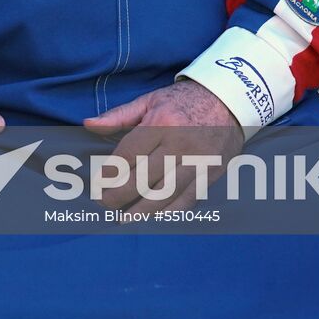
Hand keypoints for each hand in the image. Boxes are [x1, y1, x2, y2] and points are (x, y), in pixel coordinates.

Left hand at [83, 80, 242, 215]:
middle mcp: (180, 144)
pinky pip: (187, 199)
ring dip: (141, 210)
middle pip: (144, 178)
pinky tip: (153, 216)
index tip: (99, 183)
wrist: (229, 100)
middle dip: (120, 195)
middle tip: (104, 203)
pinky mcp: (210, 174)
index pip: (129, 154)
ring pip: (165, 194)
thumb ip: (119, 115)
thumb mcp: (150, 100)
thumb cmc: (183, 100)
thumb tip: (90, 124)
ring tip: (123, 219)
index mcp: (162, 122)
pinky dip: (169, 212)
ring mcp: (197, 161)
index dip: (111, 172)